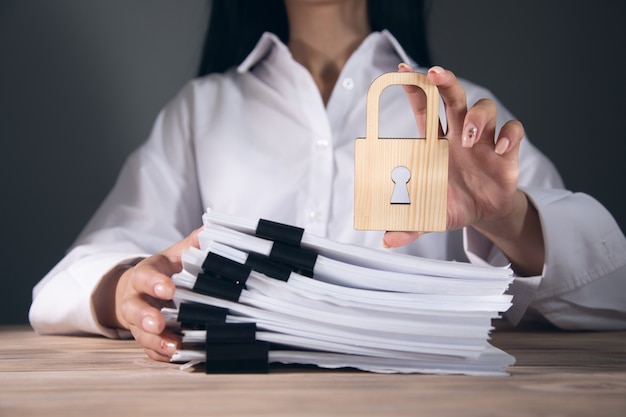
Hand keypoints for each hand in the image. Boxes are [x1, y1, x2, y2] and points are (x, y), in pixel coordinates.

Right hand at [96, 229, 201, 360]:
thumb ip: (191, 244)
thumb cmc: (166, 270)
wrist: (143, 289)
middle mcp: (137, 299)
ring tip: (173, 347)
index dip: (154, 283)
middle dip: (145, 316)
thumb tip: (209, 230)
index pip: (144, 276)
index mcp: (144, 274)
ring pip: (141, 334)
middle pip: (133, 308)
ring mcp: (139, 322)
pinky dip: (161, 355)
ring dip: (156, 341)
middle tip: (158, 324)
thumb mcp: (176, 254)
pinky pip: (149, 350)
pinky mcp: (146, 338)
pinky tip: (176, 356)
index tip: (168, 289)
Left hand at [384, 64, 543, 274]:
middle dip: (446, 82)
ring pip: (485, 109)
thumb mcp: (429, 216)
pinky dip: (510, 135)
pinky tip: (502, 149)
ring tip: (469, 137)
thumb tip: (387, 240)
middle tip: (435, 75)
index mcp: (435, 143)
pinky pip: (513, 131)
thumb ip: (408, 225)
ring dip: (477, 116)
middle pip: (454, 98)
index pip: (424, 108)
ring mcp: (485, 141)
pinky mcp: (507, 153)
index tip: (400, 71)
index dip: (414, 88)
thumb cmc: (453, 204)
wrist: (484, 214)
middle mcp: (460, 134)